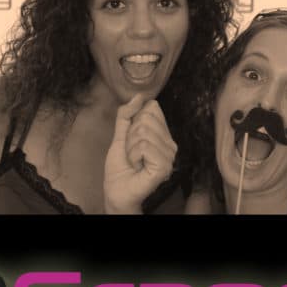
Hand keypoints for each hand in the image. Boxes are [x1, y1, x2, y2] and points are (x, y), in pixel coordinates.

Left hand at [103, 95, 177, 213]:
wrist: (116, 190)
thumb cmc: (120, 166)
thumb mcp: (120, 135)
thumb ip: (127, 115)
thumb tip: (139, 96)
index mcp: (163, 134)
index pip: (152, 109)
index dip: (135, 121)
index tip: (132, 139)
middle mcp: (170, 144)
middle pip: (146, 119)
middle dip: (131, 136)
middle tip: (132, 153)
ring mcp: (169, 156)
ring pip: (143, 133)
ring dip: (131, 148)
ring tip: (134, 161)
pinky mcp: (164, 166)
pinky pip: (144, 146)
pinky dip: (133, 156)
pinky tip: (137, 166)